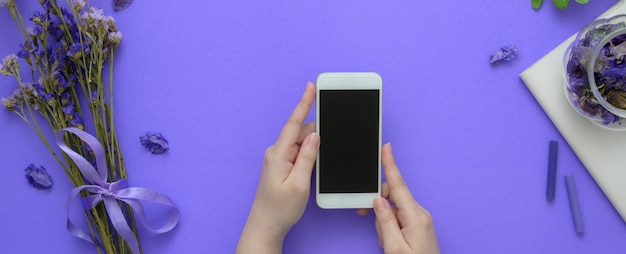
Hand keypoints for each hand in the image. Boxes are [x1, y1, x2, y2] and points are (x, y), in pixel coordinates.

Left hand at [236, 82, 318, 253]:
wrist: (266, 226)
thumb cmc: (280, 209)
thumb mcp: (298, 184)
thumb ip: (307, 158)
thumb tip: (315, 136)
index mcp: (278, 154)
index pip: (294, 124)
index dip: (304, 104)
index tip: (311, 87)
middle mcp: (277, 153)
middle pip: (302, 133)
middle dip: (319, 128)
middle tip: (336, 123)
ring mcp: (279, 159)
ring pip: (303, 143)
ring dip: (316, 144)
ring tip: (328, 150)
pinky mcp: (283, 166)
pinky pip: (300, 152)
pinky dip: (311, 152)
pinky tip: (319, 156)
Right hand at [358, 144, 439, 253]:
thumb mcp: (394, 248)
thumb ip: (384, 221)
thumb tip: (378, 200)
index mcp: (415, 217)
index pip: (399, 185)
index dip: (390, 165)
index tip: (386, 147)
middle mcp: (420, 215)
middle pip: (392, 197)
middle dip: (378, 208)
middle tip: (366, 218)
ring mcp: (420, 220)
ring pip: (393, 209)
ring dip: (384, 223)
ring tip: (387, 242)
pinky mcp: (418, 226)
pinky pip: (398, 218)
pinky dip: (389, 227)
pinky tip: (390, 240)